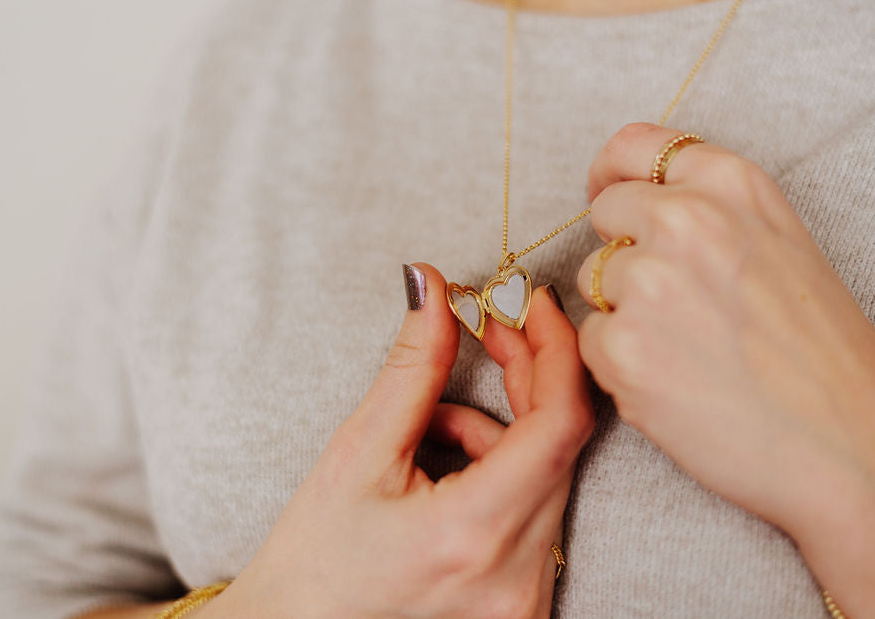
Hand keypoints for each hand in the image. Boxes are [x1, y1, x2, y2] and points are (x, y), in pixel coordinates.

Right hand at [205, 264, 592, 618]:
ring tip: (433, 431)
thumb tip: (433, 287)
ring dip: (504, 431)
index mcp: (473, 532)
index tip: (532, 306)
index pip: (559, 424)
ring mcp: (526, 600)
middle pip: (559, 445)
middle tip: (488, 333)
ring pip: (548, 477)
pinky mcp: (525, 604)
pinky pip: (538, 514)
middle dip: (530, 377)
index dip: (556, 352)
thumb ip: (412, 366)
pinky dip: (504, 474)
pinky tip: (449, 471)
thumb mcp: (358, 452)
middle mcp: (516, 576)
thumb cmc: (314, 559)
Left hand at [575, 122, 874, 535]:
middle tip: (669, 300)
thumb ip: (711, 208)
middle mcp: (684, 219)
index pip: (632, 146)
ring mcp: (648, 282)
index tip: (605, 194)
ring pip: (593, 281)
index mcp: (730, 183)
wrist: (849, 443)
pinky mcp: (623, 347)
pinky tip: (674, 382)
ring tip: (688, 349)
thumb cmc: (821, 351)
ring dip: (622, 312)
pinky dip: (619, 363)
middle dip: (623, 252)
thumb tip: (637, 204)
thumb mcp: (780, 239)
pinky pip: (590, 340)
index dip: (610, 175)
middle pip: (604, 216)